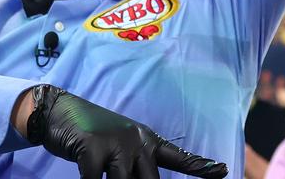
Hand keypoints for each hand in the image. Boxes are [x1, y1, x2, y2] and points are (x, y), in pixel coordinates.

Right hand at [26, 85, 227, 178]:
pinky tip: (87, 177)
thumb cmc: (92, 134)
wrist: (59, 110)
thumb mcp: (119, 146)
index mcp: (147, 140)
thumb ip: (134, 166)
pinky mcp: (92, 147)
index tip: (225, 171)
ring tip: (105, 171)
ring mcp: (116, 143)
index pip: (178, 157)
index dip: (201, 167)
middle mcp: (137, 141)